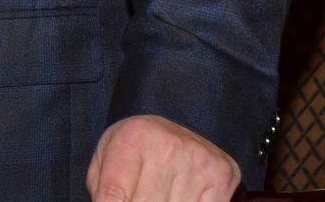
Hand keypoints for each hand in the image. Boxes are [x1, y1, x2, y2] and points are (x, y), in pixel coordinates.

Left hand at [87, 114, 240, 201]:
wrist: (173, 130)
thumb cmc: (135, 148)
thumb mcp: (107, 157)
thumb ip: (103, 188)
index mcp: (133, 137)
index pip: (113, 193)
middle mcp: (167, 146)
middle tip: (139, 196)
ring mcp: (198, 161)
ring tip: (159, 194)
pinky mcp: (221, 177)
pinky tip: (178, 196)